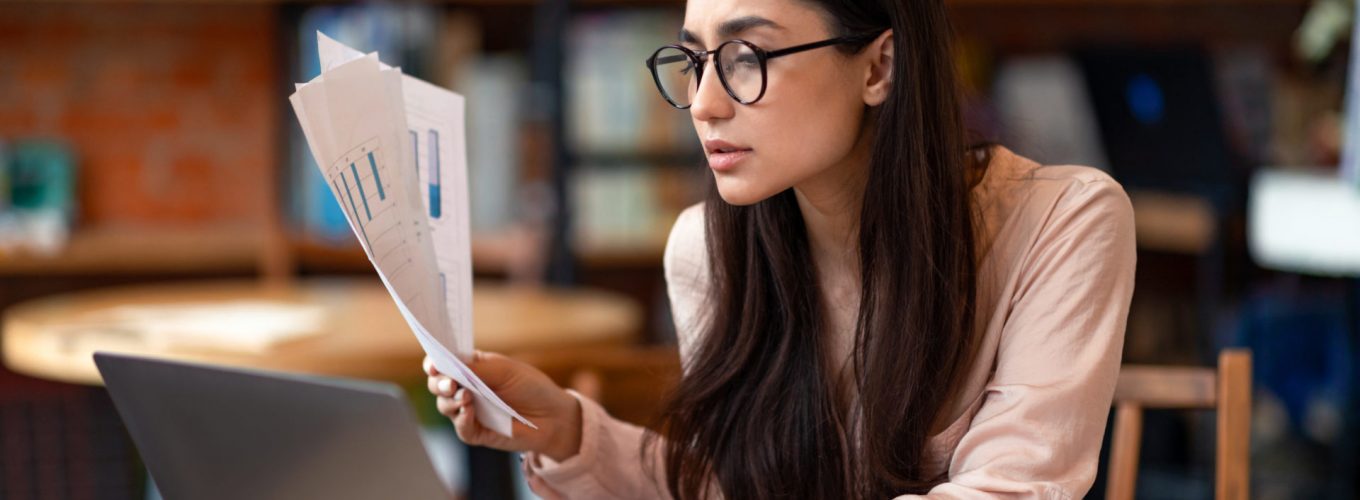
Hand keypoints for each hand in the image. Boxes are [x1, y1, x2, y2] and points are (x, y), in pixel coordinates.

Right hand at [424, 352, 582, 461]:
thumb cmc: (530, 386)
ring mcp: (469, 411)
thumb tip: (448, 362)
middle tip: (449, 383)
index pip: (442, 364)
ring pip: (445, 406)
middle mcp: (466, 389)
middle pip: (437, 385)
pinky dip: (462, 419)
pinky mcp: (476, 431)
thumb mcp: (504, 370)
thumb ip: (476, 367)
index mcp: (470, 368)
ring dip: (450, 400)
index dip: (433, 363)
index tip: (434, 365)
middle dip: (438, 383)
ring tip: (465, 397)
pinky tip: (469, 411)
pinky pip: (461, 427)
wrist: (552, 414)